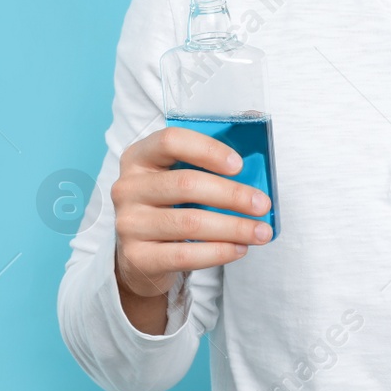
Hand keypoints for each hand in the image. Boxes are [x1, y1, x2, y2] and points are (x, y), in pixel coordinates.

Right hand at [111, 126, 273, 301]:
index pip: (171, 141)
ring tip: (261, 232)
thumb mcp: (177, 177)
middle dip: (232, 194)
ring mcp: (129, 224)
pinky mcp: (137, 257)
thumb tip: (255, 133)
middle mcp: (128, 188)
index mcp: (138, 157)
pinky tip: (239, 249)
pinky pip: (185, 255)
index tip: (239, 165)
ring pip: (190, 222)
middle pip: (186, 184)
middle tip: (262, 204)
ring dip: (234, 227)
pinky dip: (219, 252)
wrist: (140, 257)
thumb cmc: (168, 207)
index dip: (208, 150)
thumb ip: (207, 160)